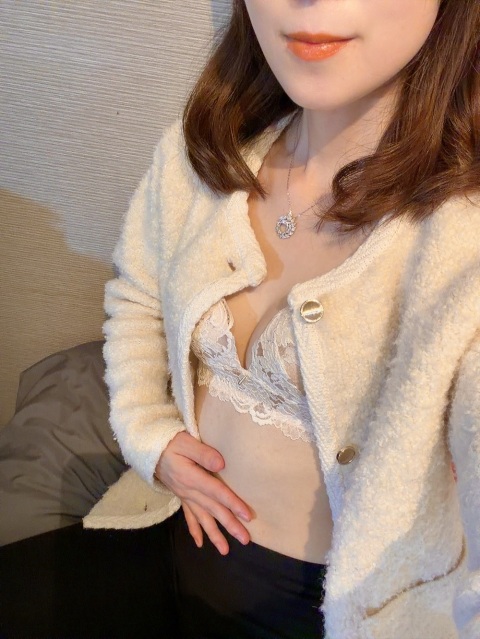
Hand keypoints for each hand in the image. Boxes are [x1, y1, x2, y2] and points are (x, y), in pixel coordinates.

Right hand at [155, 431, 251, 554]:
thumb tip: (221, 465)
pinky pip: (188, 516)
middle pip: (212, 510)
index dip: (233, 504)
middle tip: (245, 539)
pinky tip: (200, 543)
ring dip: (214, 534)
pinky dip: (194, 530)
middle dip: (229, 525)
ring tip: (225, 551)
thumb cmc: (169, 442)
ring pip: (201, 518)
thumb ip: (203, 453)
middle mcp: (188, 491)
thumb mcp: (185, 442)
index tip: (247, 516)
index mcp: (191, 477)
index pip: (216, 492)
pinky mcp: (181, 496)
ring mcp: (184, 496)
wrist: (147, 449)